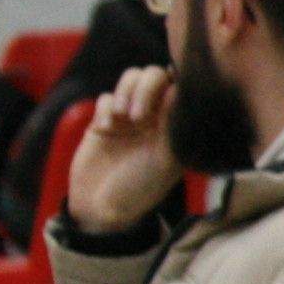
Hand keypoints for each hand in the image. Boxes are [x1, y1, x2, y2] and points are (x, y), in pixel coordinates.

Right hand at [63, 67, 181, 234]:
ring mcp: (129, 118)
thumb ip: (174, 125)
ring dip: (126, 91)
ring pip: (129, 79)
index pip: (179, 86)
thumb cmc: (142, 189)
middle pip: (153, 75)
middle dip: (145, 87)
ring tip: (123, 118)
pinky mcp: (104, 122)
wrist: (104, 208)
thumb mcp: (166, 159)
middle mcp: (155, 117)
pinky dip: (106, 107)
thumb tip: (179, 90)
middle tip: (138, 117)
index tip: (165, 100)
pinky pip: (106, 97)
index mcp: (176, 124)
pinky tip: (106, 128)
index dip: (173, 83)